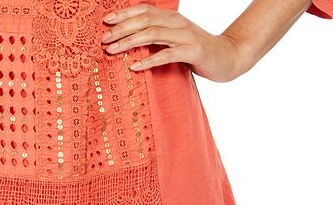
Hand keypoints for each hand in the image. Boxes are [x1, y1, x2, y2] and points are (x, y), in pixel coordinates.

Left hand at [102, 3, 253, 82]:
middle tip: (104, 38)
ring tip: (112, 51)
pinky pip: (166, 55)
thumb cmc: (197, 50)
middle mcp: (178, 23)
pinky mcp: (192, 52)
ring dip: (129, 42)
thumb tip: (130, 40)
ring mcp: (185, 36)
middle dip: (121, 28)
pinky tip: (134, 66)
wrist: (229, 57)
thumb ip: (158, 36)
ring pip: (152, 35)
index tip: (106, 21)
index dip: (124, 14)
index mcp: (172, 18)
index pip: (144, 10)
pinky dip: (148, 60)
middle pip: (144, 20)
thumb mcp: (176, 38)